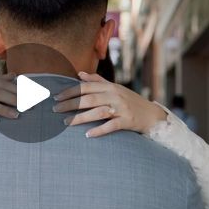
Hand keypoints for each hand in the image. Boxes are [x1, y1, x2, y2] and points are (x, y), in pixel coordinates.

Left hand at [53, 72, 167, 137]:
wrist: (152, 115)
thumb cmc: (130, 101)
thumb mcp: (115, 88)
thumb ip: (97, 80)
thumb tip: (79, 73)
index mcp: (110, 87)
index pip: (86, 87)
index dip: (70, 92)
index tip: (56, 97)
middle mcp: (115, 95)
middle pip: (88, 99)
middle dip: (70, 104)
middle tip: (55, 110)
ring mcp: (122, 108)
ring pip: (97, 112)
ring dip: (80, 118)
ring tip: (66, 123)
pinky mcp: (127, 121)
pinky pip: (111, 126)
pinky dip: (99, 130)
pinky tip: (88, 135)